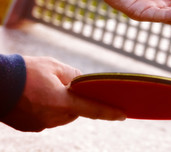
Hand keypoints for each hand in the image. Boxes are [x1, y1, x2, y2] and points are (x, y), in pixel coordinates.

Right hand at [1, 56, 125, 131]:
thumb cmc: (25, 71)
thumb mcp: (54, 66)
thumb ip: (73, 76)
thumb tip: (82, 83)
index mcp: (62, 102)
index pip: (93, 109)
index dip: (110, 112)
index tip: (123, 115)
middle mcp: (54, 118)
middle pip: (76, 111)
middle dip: (75, 100)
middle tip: (66, 86)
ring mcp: (41, 124)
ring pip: (62, 115)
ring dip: (61, 105)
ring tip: (47, 89)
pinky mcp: (31, 127)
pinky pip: (48, 118)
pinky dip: (48, 109)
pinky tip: (37, 97)